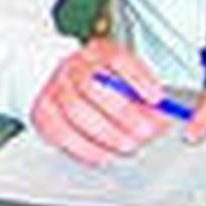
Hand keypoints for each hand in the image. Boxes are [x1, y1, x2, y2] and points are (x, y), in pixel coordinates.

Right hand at [30, 38, 171, 164]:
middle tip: (145, 132)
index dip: (138, 78)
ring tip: (128, 145)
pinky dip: (85, 147)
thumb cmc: (104, 86)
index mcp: (97, 51)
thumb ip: (144, 94)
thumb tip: (163, 114)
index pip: (116, 58)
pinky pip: (61, 132)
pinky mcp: (43, 112)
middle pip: (94, 87)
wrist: (61, 83)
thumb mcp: (127, 78)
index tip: (157, 99)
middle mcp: (72, 66)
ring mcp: (54, 88)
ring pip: (77, 110)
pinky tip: (104, 154)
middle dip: (124, 114)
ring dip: (107, 134)